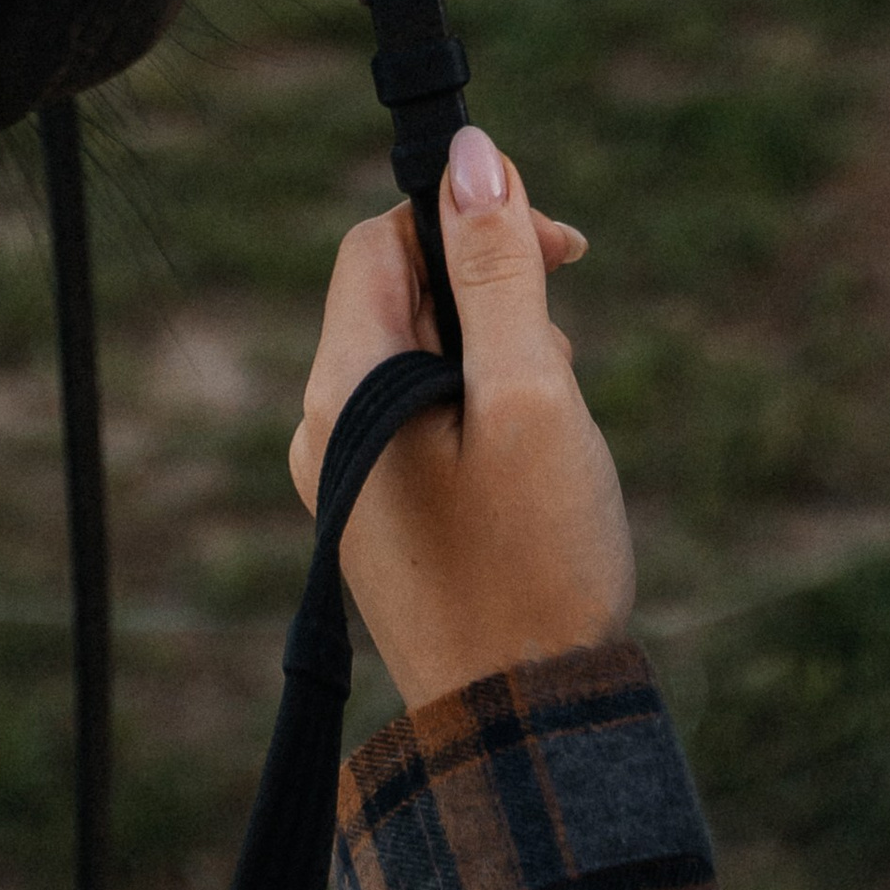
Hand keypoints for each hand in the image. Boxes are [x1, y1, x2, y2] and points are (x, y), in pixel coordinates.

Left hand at [291, 124, 632, 712]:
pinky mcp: (380, 521)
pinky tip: (533, 466)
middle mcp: (323, 428)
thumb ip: (499, 269)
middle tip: (565, 350)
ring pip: (420, 358)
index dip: (465, 217)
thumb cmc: (536, 561)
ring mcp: (347, 481)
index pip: (380, 241)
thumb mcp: (533, 392)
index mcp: (343, 388)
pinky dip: (482, 413)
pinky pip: (423, 421)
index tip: (559, 245)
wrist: (526, 734)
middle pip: (399, 295)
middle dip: (490, 294)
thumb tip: (472, 155)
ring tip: (555, 421)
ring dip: (494, 356)